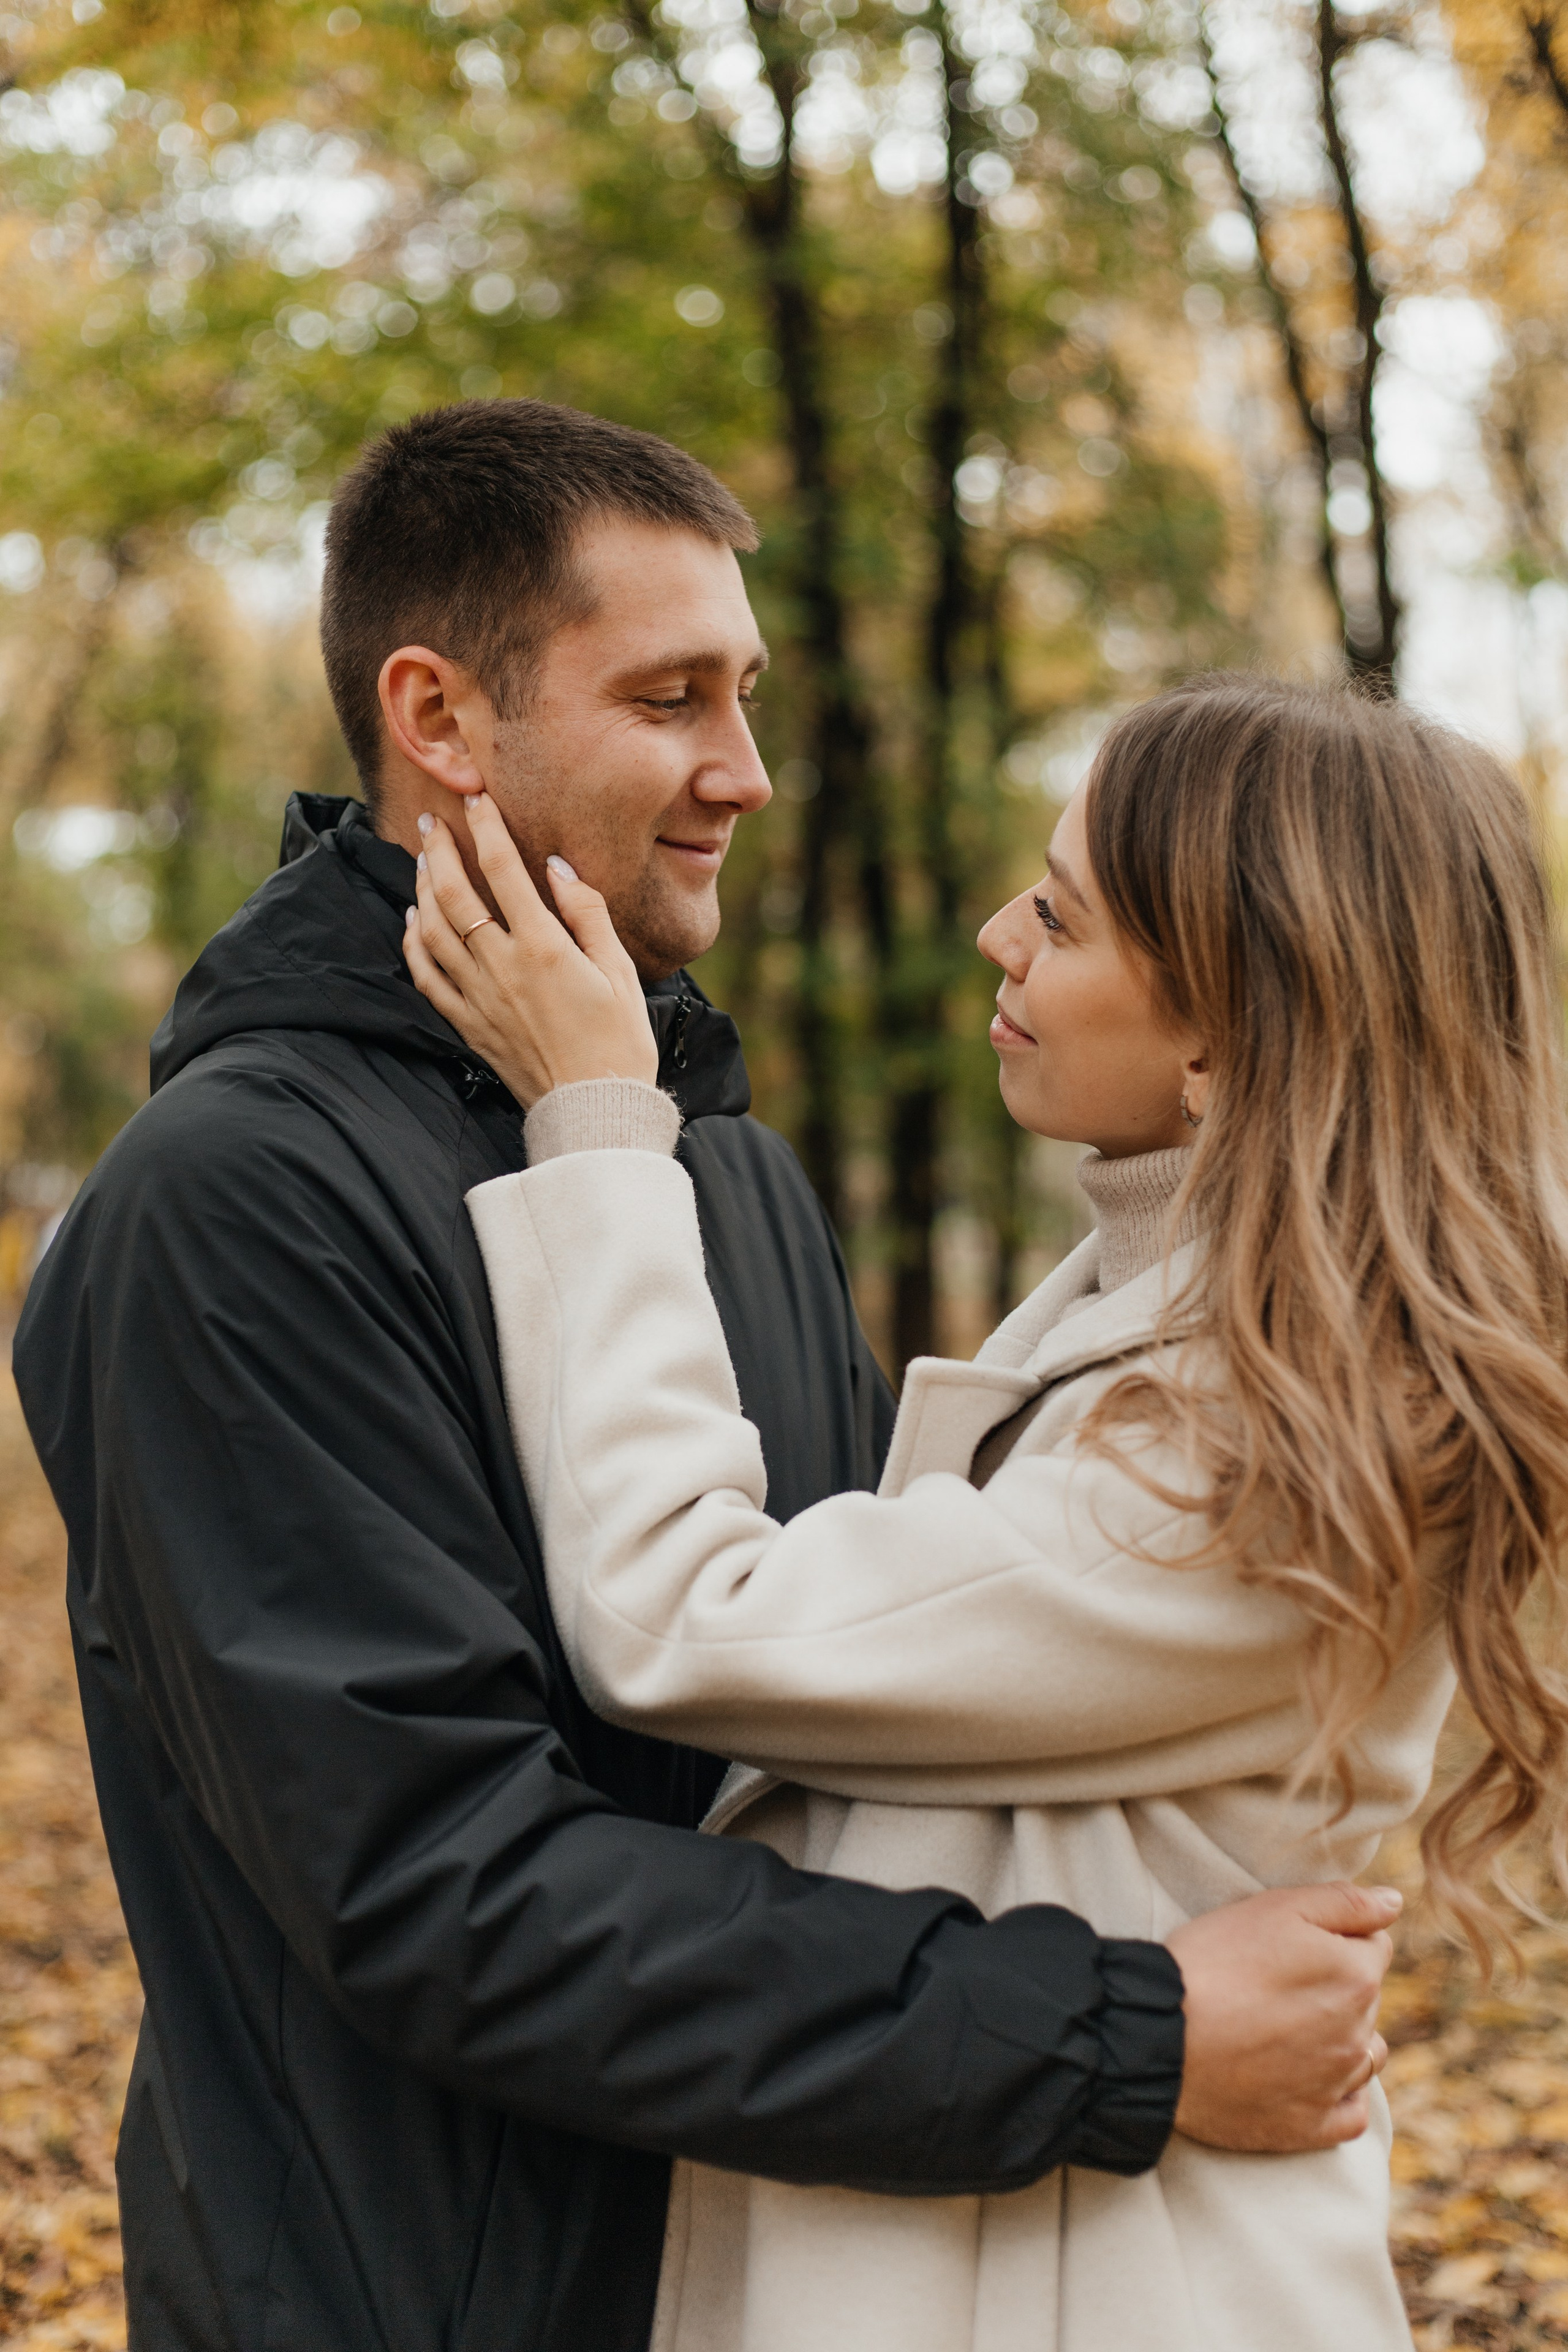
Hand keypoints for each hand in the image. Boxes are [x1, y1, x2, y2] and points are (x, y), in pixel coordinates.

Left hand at [402, 795, 657, 1107]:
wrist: (593, 1110)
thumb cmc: (619, 1041)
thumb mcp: (620, 971)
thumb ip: (587, 913)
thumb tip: (557, 868)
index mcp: (544, 947)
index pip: (503, 870)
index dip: (486, 828)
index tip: (476, 799)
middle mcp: (502, 967)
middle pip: (454, 894)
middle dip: (438, 851)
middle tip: (430, 822)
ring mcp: (479, 997)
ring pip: (432, 931)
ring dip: (421, 890)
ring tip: (421, 863)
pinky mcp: (468, 1025)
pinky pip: (426, 977)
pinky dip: (413, 944)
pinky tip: (412, 922)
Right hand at [1167, 1881, 1399, 2152]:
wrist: (1159, 2035)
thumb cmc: (1213, 1961)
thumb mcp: (1276, 1907)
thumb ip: (1345, 1902)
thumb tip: (1394, 1903)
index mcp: (1356, 1977)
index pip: (1373, 1947)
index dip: (1333, 1938)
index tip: (1289, 1944)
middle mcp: (1358, 2034)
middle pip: (1366, 1999)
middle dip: (1334, 1986)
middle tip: (1274, 1981)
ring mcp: (1336, 2085)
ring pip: (1365, 2055)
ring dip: (1342, 2039)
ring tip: (1287, 2028)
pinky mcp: (1310, 2127)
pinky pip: (1350, 2114)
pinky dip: (1338, 2096)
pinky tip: (1306, 2078)